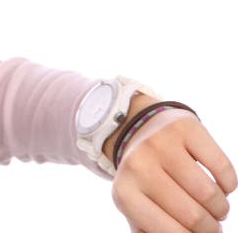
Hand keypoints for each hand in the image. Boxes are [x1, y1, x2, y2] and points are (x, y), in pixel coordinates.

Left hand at [110, 108, 236, 232]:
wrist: (139, 130)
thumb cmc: (144, 179)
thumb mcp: (137, 206)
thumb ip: (149, 230)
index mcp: (124, 194)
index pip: (169, 232)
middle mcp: (137, 167)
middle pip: (193, 216)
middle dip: (210, 228)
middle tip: (212, 225)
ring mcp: (159, 144)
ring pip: (209, 193)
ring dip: (220, 208)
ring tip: (216, 208)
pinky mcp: (183, 128)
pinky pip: (221, 167)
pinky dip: (228, 184)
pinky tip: (220, 186)